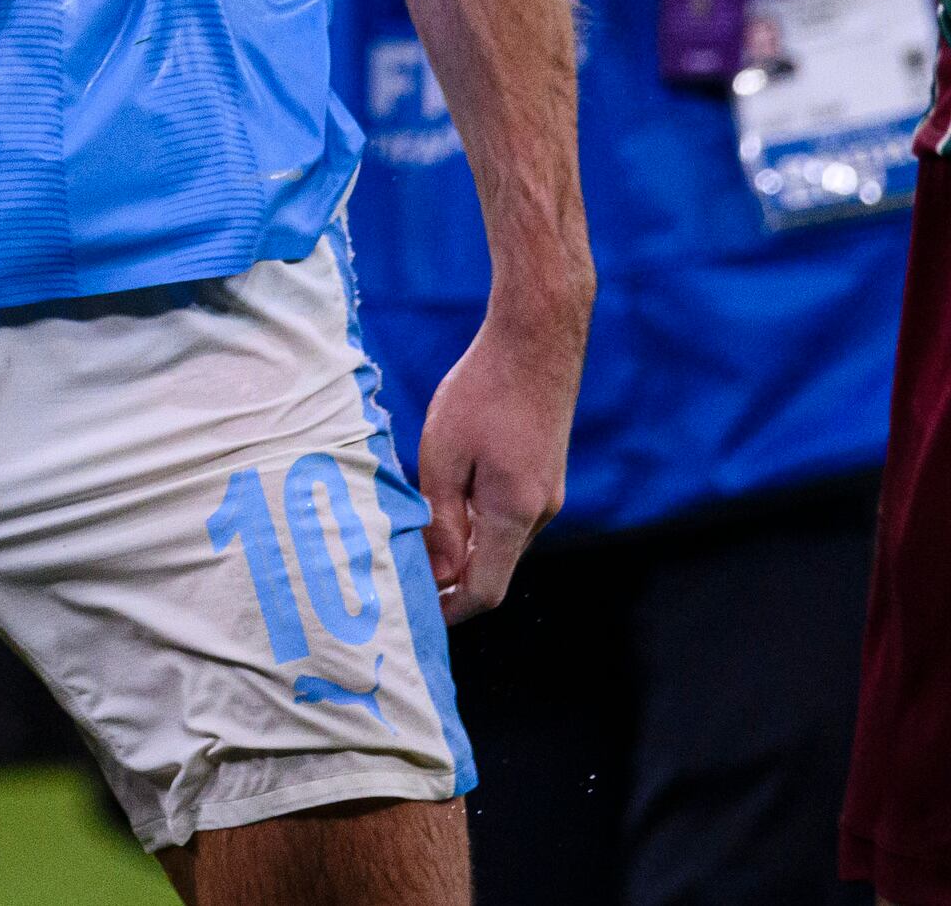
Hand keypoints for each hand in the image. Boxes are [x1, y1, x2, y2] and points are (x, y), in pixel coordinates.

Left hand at [411, 296, 580, 617]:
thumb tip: (435, 572)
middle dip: (450, 580)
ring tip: (417, 531)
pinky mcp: (546, 474)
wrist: (537, 337)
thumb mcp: (444, 454)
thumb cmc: (484, 390)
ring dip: (462, 546)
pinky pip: (508, 515)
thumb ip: (439, 518)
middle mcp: (540, 512)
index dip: (449, 611)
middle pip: (492, 570)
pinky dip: (478, 520)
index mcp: (514, 514)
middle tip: (401, 574)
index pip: (484, 592)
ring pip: (500, 542)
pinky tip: (448, 495)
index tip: (414, 614)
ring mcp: (548, 493)